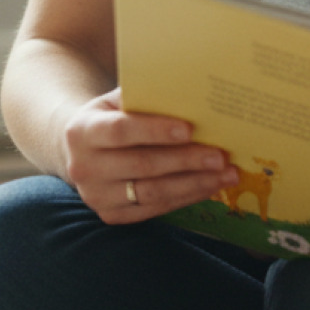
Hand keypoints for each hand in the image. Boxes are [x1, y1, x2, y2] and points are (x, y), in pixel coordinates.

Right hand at [61, 88, 239, 223]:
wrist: (84, 149)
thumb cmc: (114, 116)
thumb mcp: (119, 100)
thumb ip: (147, 96)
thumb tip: (195, 94)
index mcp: (83, 130)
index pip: (121, 130)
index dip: (155, 130)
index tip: (190, 129)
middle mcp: (84, 167)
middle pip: (142, 165)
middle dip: (186, 161)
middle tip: (221, 156)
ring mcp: (96, 196)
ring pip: (152, 192)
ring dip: (194, 183)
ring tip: (226, 174)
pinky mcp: (112, 215)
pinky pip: (155, 208)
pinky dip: (186, 197)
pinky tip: (211, 186)